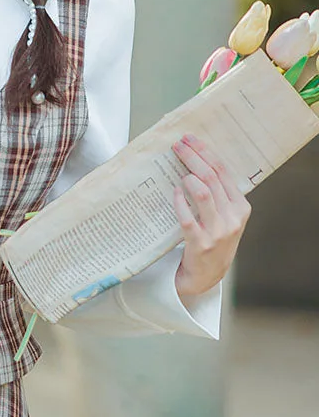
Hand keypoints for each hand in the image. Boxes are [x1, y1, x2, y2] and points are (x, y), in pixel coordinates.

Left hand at [171, 132, 252, 297]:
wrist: (207, 276)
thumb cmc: (212, 241)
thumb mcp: (224, 217)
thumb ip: (217, 195)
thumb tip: (196, 163)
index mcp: (241, 207)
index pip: (223, 172)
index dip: (206, 153)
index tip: (191, 140)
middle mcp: (233, 218)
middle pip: (212, 178)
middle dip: (194, 158)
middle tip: (179, 146)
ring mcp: (218, 232)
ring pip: (204, 194)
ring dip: (190, 177)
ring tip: (179, 170)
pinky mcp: (201, 244)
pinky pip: (188, 218)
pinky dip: (180, 202)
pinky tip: (174, 192)